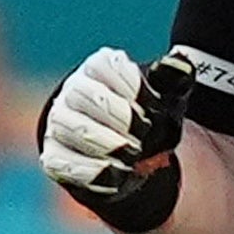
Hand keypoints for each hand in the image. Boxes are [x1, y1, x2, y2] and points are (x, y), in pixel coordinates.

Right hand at [38, 47, 194, 233]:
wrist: (129, 154)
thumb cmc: (146, 117)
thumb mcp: (167, 97)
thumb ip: (176, 78)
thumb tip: (179, 61)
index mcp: (98, 69)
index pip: (103, 65)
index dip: (131, 87)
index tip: (154, 106)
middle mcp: (72, 92)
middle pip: (80, 93)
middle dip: (117, 115)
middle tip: (144, 133)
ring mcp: (59, 124)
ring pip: (66, 126)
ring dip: (104, 142)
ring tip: (133, 154)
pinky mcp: (54, 155)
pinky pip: (60, 160)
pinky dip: (90, 169)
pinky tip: (117, 173)